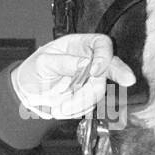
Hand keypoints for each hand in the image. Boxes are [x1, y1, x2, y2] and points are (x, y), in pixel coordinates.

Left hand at [11, 34, 136, 119]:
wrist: (27, 93)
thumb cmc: (33, 71)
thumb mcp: (42, 63)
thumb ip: (63, 62)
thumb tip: (83, 64)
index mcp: (78, 46)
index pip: (101, 44)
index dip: (104, 56)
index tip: (96, 70)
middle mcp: (88, 61)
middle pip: (111, 66)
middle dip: (120, 74)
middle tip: (128, 80)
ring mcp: (89, 80)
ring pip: (99, 91)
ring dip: (80, 103)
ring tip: (58, 108)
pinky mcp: (87, 97)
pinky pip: (89, 105)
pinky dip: (76, 110)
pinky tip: (62, 109)